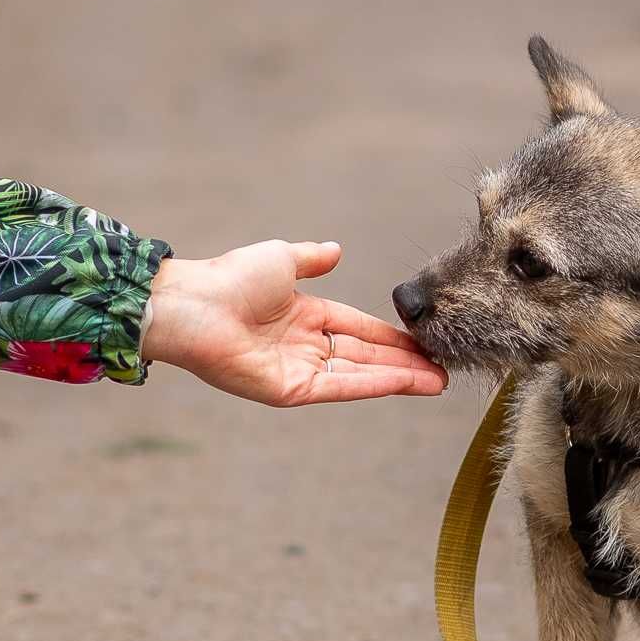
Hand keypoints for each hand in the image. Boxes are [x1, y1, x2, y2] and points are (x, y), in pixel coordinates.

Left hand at [143, 240, 448, 405]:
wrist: (195, 305)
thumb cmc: (230, 278)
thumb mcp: (281, 259)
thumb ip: (312, 259)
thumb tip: (335, 250)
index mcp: (305, 315)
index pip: (359, 329)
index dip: (393, 336)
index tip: (426, 341)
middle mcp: (305, 346)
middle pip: (366, 357)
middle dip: (406, 363)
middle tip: (444, 369)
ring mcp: (299, 370)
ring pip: (360, 375)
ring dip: (400, 378)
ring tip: (437, 381)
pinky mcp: (291, 390)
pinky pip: (340, 387)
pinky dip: (373, 384)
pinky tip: (405, 381)